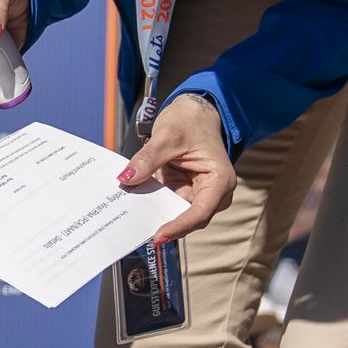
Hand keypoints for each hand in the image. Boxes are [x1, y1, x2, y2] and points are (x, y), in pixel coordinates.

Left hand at [119, 93, 234, 243]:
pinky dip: (151, 204)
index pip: (201, 211)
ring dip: (155, 215)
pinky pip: (166, 205)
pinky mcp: (183, 193)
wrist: (195, 113)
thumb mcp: (167, 135)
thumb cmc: (191, 121)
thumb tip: (126, 179)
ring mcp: (198, 194)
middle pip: (189, 219)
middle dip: (165, 224)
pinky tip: (133, 204)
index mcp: (220, 180)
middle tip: (136, 229)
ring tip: (130, 216)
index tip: (158, 235)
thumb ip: (147, 159)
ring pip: (176, 215)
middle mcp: (213, 193)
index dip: (180, 226)